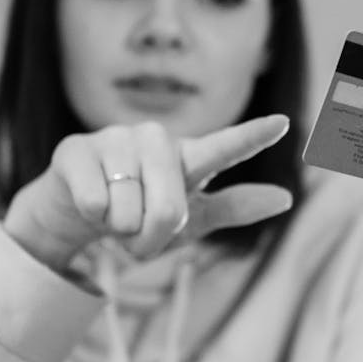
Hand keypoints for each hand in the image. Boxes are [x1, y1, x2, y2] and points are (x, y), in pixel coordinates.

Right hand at [3, 115, 291, 271]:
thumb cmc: (142, 212)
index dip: (252, 138)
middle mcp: (155, 139)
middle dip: (152, 238)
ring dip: (119, 230)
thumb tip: (287, 199)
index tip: (283, 123)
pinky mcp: (76, 149)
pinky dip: (92, 219)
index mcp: (188, 156)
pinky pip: (95, 203)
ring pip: (128, 211)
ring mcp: (114, 138)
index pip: (224, 150)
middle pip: (169, 210)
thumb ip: (235, 206)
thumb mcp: (190, 217)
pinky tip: (89, 203)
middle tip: (139, 233)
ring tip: (113, 214)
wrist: (77, 213)